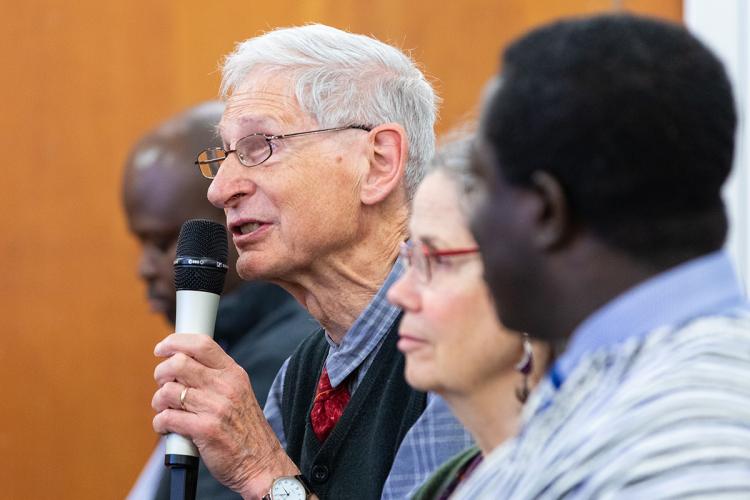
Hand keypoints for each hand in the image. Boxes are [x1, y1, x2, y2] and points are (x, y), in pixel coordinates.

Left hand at [151, 333, 298, 498]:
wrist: (261, 462)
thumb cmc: (245, 429)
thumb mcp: (239, 392)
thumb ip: (215, 376)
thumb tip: (181, 363)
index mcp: (233, 373)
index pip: (202, 344)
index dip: (175, 342)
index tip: (162, 348)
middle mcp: (225, 386)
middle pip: (179, 363)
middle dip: (161, 373)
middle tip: (163, 384)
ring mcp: (215, 407)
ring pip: (169, 391)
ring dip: (159, 401)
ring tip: (165, 409)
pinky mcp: (205, 430)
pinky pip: (168, 418)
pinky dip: (160, 422)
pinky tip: (167, 427)